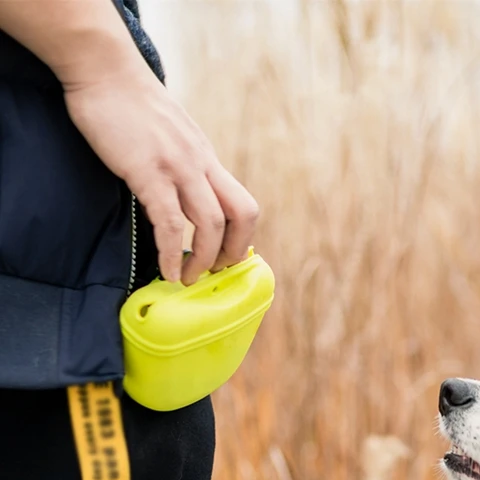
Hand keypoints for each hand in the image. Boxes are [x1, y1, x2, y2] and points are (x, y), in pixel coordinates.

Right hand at [64, 67, 258, 284]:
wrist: (103, 68)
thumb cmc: (129, 103)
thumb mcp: (172, 134)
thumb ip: (183, 162)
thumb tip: (182, 192)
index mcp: (207, 158)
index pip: (243, 204)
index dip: (242, 238)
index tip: (225, 257)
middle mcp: (201, 163)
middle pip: (243, 215)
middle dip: (234, 251)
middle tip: (214, 271)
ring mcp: (178, 167)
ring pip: (212, 224)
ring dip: (205, 259)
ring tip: (187, 277)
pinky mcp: (148, 172)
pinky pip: (169, 223)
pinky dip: (171, 253)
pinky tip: (165, 269)